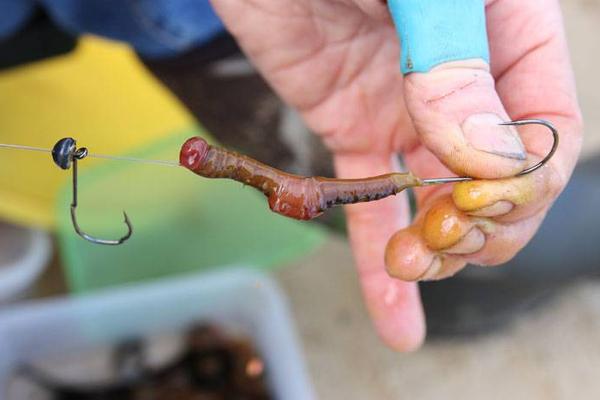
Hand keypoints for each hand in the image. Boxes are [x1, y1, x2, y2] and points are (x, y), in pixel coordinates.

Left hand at [209, 0, 581, 349]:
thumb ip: (453, 63)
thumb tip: (486, 158)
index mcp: (505, 36)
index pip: (546, 130)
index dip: (520, 185)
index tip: (473, 206)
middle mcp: (465, 81)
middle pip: (496, 181)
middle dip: (475, 229)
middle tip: (438, 244)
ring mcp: (406, 109)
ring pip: (436, 201)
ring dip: (432, 253)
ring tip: (407, 268)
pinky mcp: (351, 126)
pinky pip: (370, 198)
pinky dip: (377, 255)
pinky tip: (393, 312)